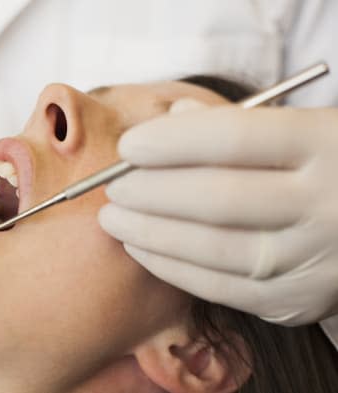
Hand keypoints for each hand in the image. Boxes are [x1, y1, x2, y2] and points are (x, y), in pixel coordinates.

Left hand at [99, 101, 337, 325]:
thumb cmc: (324, 167)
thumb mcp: (300, 129)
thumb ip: (237, 123)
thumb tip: (171, 120)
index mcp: (326, 145)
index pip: (233, 139)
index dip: (170, 142)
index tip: (128, 146)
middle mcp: (327, 205)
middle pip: (216, 198)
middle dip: (149, 192)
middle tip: (112, 187)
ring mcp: (314, 261)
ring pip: (212, 249)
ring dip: (148, 233)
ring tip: (113, 219)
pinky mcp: (295, 302)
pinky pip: (219, 288)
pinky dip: (170, 268)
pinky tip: (141, 249)